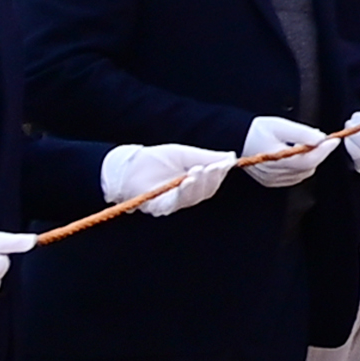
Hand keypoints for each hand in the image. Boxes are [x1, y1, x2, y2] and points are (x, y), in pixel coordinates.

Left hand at [101, 144, 232, 216]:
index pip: (212, 181)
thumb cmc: (155, 159)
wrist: (127, 165)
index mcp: (194, 182)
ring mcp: (173, 202)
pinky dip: (183, 193)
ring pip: (192, 198)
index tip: (225, 163)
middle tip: (212, 167)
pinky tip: (187, 181)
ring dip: (197, 185)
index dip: (220, 173)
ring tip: (198, 170)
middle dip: (211, 179)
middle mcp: (186, 195)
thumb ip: (207, 157)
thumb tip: (231, 158)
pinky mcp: (159, 206)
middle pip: (205, 191)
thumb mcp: (184, 154)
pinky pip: (174, 203)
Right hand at [240, 115, 337, 186]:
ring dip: (309, 161)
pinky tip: (295, 156)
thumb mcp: (280, 125)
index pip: (308, 160)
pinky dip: (300, 167)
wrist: (236, 139)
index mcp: (276, 158)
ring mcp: (273, 179)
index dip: (324, 150)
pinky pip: (294, 177)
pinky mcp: (271, 181)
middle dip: (317, 154)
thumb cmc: (255, 130)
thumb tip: (320, 138)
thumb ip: (301, 133)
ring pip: (303, 173)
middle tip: (320, 140)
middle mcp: (275, 173)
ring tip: (304, 146)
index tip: (334, 140)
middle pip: (307, 168)